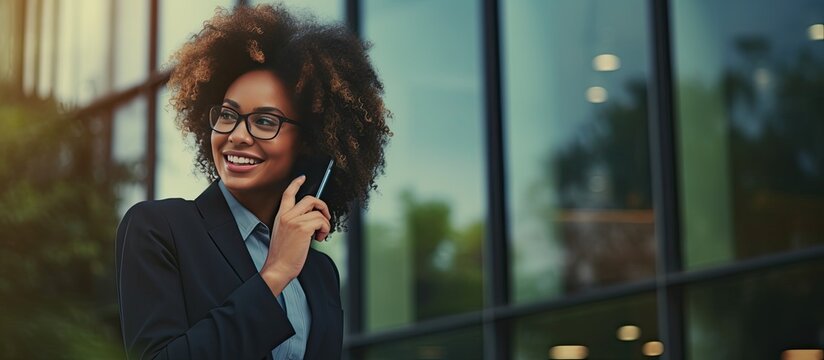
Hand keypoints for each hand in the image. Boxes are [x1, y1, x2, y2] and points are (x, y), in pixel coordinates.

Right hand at [260, 175, 330, 294]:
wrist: (278, 267)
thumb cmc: (283, 255)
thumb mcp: (285, 233)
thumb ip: (294, 222)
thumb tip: (312, 217)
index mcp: (281, 216)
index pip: (288, 194)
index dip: (296, 183)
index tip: (303, 178)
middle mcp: (287, 216)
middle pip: (310, 199)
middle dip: (322, 206)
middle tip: (325, 217)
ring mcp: (294, 221)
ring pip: (318, 212)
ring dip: (325, 224)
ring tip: (320, 235)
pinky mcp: (303, 228)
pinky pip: (322, 222)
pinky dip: (325, 230)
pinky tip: (319, 239)